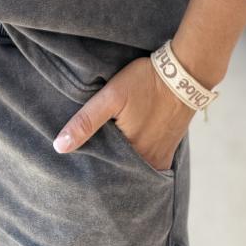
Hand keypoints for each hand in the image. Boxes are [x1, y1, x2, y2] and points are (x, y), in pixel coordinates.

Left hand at [52, 56, 194, 171]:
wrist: (185, 73)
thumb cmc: (146, 81)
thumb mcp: (112, 96)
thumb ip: (86, 121)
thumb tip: (59, 147)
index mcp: (130, 153)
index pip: (102, 170)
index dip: (89, 166)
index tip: (76, 165)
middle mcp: (148, 162)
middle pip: (119, 172)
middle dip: (105, 169)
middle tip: (88, 163)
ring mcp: (161, 158)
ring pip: (134, 170)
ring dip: (121, 166)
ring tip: (106, 157)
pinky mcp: (169, 150)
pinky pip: (149, 165)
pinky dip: (137, 163)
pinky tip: (127, 153)